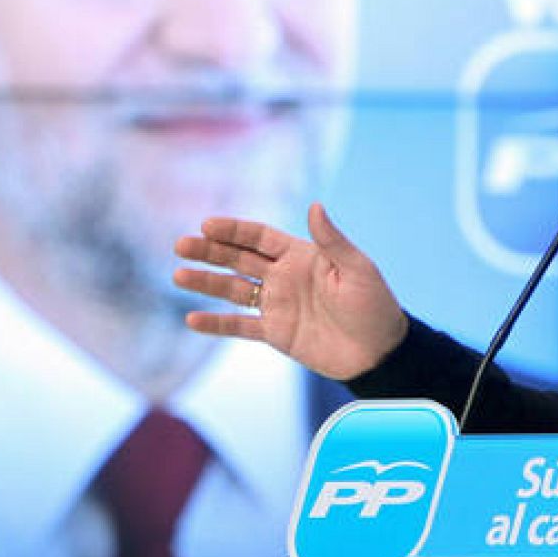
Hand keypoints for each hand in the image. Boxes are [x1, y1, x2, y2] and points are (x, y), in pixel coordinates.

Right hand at [172, 202, 408, 379]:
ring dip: (207, 283)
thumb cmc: (373, 305)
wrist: (379, 351)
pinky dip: (217, 324)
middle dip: (210, 251)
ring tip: (179, 275)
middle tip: (181, 245)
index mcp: (302, 256)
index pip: (260, 237)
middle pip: (239, 259)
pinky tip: (193, 319)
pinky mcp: (277, 333)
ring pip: (234, 290)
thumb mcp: (356, 269)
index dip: (234, 230)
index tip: (207, 224)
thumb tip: (315, 205)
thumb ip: (332, 240)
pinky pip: (240, 326)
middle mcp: (285, 277)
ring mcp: (278, 305)